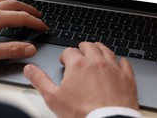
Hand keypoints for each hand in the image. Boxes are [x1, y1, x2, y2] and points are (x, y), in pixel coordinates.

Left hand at [0, 0, 47, 64]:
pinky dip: (5, 3)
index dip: (36, 23)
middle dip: (30, 10)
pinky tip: (2, 8)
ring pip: (5, 1)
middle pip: (16, 5)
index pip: (22, 18)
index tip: (44, 27)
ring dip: (18, 4)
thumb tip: (30, 48)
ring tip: (24, 9)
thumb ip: (11, 50)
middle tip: (39, 16)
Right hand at [24, 42, 138, 117]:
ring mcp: (113, 68)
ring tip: (96, 54)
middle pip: (89, 46)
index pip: (69, 51)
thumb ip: (40, 80)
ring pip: (106, 50)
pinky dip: (119, 62)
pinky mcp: (127, 77)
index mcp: (78, 64)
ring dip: (99, 50)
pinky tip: (117, 65)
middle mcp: (96, 61)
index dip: (65, 56)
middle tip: (80, 54)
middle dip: (82, 48)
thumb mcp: (53, 98)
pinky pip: (124, 62)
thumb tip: (29, 69)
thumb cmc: (82, 113)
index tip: (65, 62)